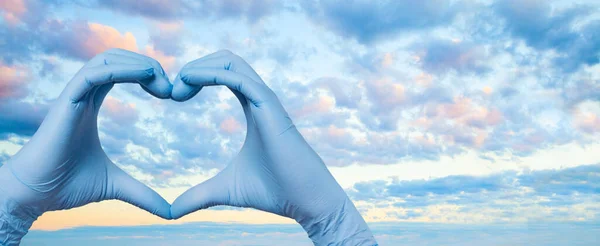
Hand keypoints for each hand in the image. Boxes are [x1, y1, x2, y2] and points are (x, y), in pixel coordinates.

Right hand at [0, 49, 172, 244]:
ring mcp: (72, 97)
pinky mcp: (65, 103)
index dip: (147, 73)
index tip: (171, 92)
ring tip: (160, 79)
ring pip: (105, 58)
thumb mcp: (116, 185)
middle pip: (116, 57)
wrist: (34, 196)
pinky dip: (120, 70)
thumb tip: (169, 213)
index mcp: (91, 104)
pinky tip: (146, 76)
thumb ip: (143, 194)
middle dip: (147, 63)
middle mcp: (82, 95)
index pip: (121, 71)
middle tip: (170, 86)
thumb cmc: (67, 185)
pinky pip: (93, 75)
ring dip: (137, 62)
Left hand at [170, 50, 376, 245]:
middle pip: (226, 59)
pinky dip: (211, 74)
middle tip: (173, 92)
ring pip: (232, 61)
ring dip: (200, 66)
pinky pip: (239, 79)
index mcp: (251, 107)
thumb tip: (171, 213)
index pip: (223, 73)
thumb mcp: (225, 190)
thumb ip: (198, 195)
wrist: (305, 201)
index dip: (196, 76)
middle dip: (195, 66)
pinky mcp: (270, 107)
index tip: (174, 97)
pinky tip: (190, 84)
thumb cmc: (273, 191)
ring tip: (180, 86)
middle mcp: (259, 98)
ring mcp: (266, 101)